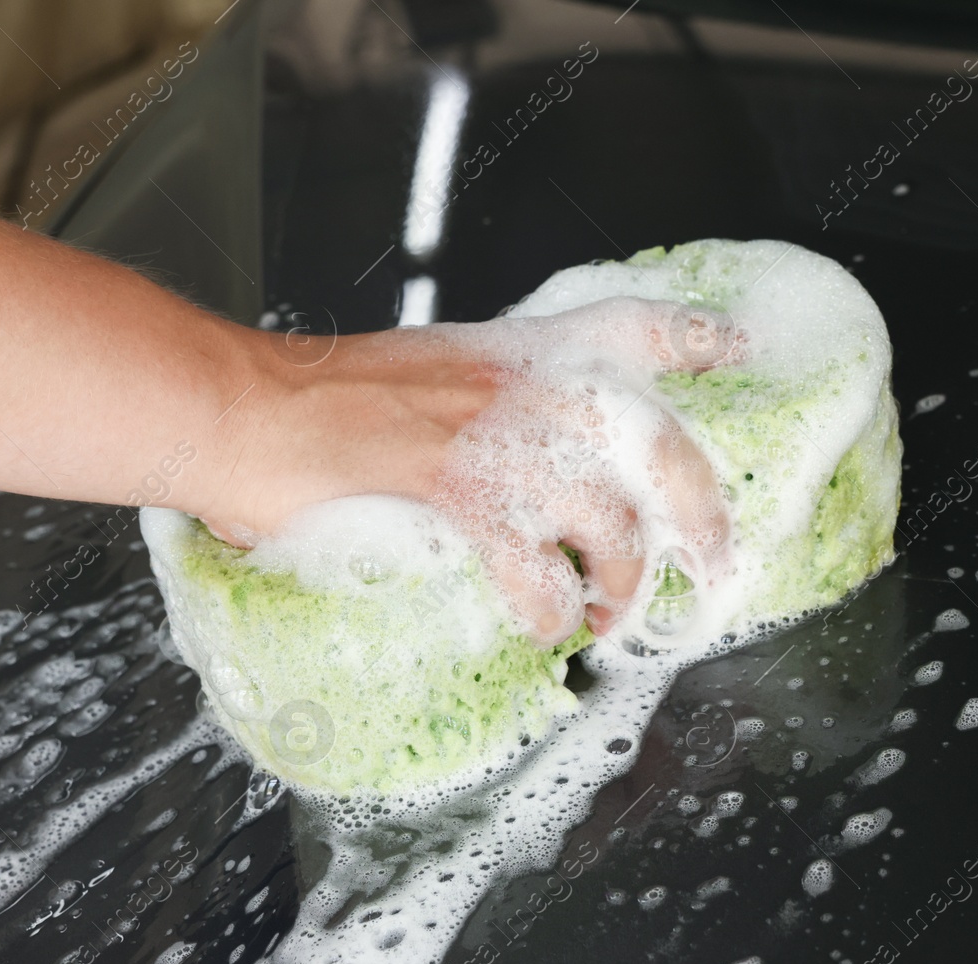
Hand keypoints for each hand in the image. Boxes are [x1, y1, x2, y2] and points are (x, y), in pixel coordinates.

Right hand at [198, 297, 744, 645]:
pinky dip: (546, 609)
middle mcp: (526, 385)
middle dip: (700, 512)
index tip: (734, 345)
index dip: (692, 336)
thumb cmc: (314, 397)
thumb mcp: (423, 373)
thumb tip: (510, 463)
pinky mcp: (460, 495)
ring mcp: (498, 438)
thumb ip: (481, 405)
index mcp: (518, 350)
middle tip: (712, 559)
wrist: (242, 408)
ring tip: (604, 616)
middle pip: (657, 443)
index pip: (629, 325)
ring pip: (610, 522)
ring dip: (619, 583)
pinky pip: (535, 569)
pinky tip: (539, 624)